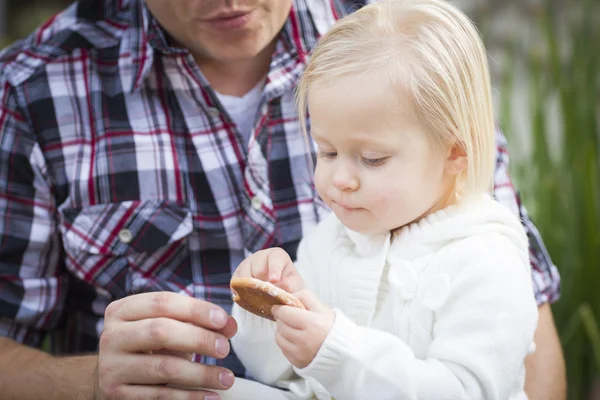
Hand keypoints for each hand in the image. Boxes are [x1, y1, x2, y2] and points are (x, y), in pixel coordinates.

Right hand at [95, 292, 237, 398]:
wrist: (114, 376)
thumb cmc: (149, 345)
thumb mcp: (168, 326)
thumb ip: (197, 321)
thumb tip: (230, 326)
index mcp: (122, 310)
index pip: (162, 302)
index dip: (196, 309)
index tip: (223, 320)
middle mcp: (112, 336)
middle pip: (160, 331)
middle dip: (199, 339)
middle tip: (225, 349)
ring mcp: (112, 367)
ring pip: (163, 368)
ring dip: (201, 373)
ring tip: (226, 378)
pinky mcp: (116, 394)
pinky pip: (159, 396)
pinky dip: (189, 397)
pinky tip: (210, 396)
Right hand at [232, 248, 304, 292]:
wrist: (276, 291)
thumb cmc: (288, 285)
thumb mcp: (295, 285)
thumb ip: (292, 285)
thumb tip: (281, 286)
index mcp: (277, 256)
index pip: (275, 259)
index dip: (274, 269)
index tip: (274, 280)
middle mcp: (260, 257)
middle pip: (258, 269)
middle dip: (262, 284)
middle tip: (266, 296)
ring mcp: (247, 264)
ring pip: (244, 276)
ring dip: (250, 289)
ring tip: (257, 299)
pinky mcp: (237, 274)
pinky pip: (235, 283)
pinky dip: (239, 292)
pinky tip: (246, 299)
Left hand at [272, 290, 334, 368]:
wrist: (341, 351)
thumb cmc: (331, 327)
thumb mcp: (322, 308)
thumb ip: (304, 297)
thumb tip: (287, 296)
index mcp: (313, 323)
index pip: (285, 313)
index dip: (280, 308)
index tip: (281, 306)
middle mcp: (305, 340)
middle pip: (280, 324)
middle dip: (282, 319)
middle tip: (288, 317)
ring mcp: (300, 353)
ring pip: (278, 337)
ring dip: (282, 330)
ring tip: (292, 328)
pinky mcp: (296, 362)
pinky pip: (282, 348)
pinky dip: (285, 342)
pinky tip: (295, 339)